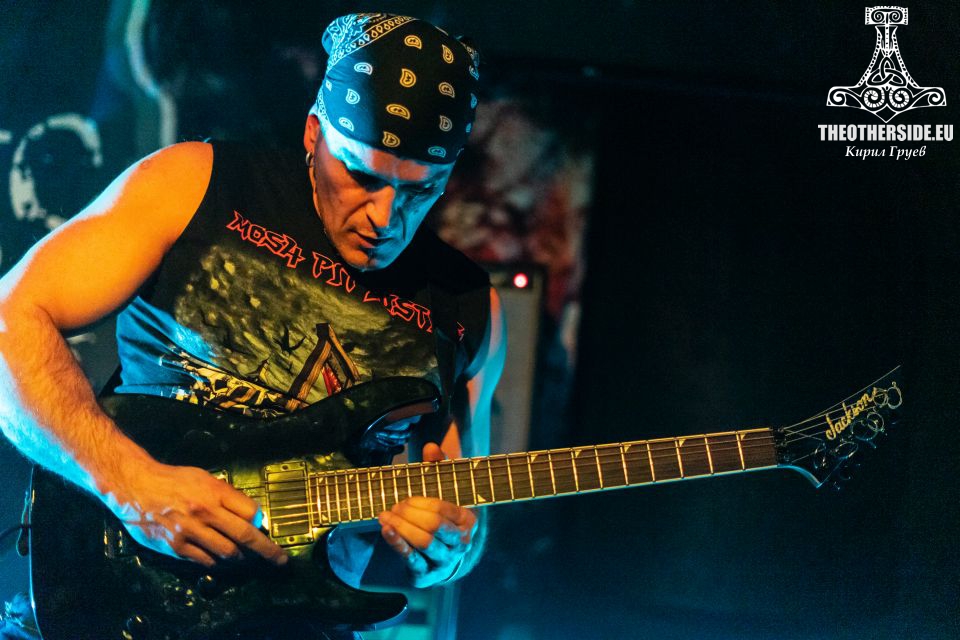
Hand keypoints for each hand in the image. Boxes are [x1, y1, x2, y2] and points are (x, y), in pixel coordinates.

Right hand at [102, 459, 288, 567]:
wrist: (136, 487)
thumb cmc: (172, 480)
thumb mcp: (204, 478)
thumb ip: (226, 496)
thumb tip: (250, 514)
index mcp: (214, 492)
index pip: (251, 512)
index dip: (262, 524)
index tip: (266, 529)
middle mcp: (205, 512)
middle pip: (245, 535)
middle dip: (267, 550)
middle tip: (279, 560)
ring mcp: (190, 531)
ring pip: (227, 553)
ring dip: (242, 559)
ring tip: (248, 560)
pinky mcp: (176, 547)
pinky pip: (205, 562)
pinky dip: (218, 563)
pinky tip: (222, 561)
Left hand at [378, 443, 476, 586]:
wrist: (445, 557)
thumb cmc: (444, 516)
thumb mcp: (445, 489)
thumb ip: (439, 466)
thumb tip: (430, 447)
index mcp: (468, 521)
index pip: (444, 509)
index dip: (421, 502)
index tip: (406, 498)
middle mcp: (460, 543)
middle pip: (433, 526)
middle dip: (410, 514)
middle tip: (395, 505)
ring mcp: (445, 560)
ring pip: (423, 543)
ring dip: (401, 527)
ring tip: (385, 514)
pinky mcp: (427, 574)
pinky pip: (412, 559)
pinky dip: (397, 543)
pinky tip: (385, 530)